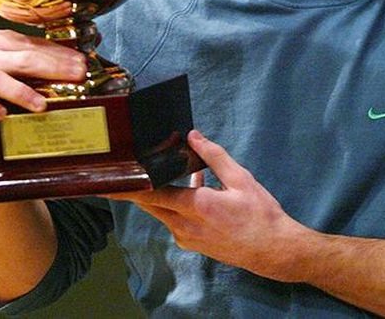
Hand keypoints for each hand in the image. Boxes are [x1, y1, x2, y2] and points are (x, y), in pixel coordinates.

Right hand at [0, 29, 86, 165]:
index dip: (60, 54)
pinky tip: (4, 114)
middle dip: (53, 67)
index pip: (33, 45)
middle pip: (20, 59)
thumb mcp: (35, 77)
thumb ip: (53, 64)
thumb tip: (87, 61)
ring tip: (43, 105)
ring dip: (22, 91)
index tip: (82, 64)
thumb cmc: (17, 99)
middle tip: (77, 77)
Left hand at [115, 130, 307, 280]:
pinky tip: (193, 186)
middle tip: (121, 171)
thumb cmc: (259, 213)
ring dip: (159, 193)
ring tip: (161, 170)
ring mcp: (187, 238)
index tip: (111, 179)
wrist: (272, 249)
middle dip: (135, 189)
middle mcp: (185, 226)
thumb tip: (193, 135)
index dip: (130, 187)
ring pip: (162, 212)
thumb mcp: (240, 178)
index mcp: (196, 207)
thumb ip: (214, 156)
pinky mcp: (193, 244)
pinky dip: (175, 203)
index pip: (152, 195)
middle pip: (150, 205)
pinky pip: (175, 220)